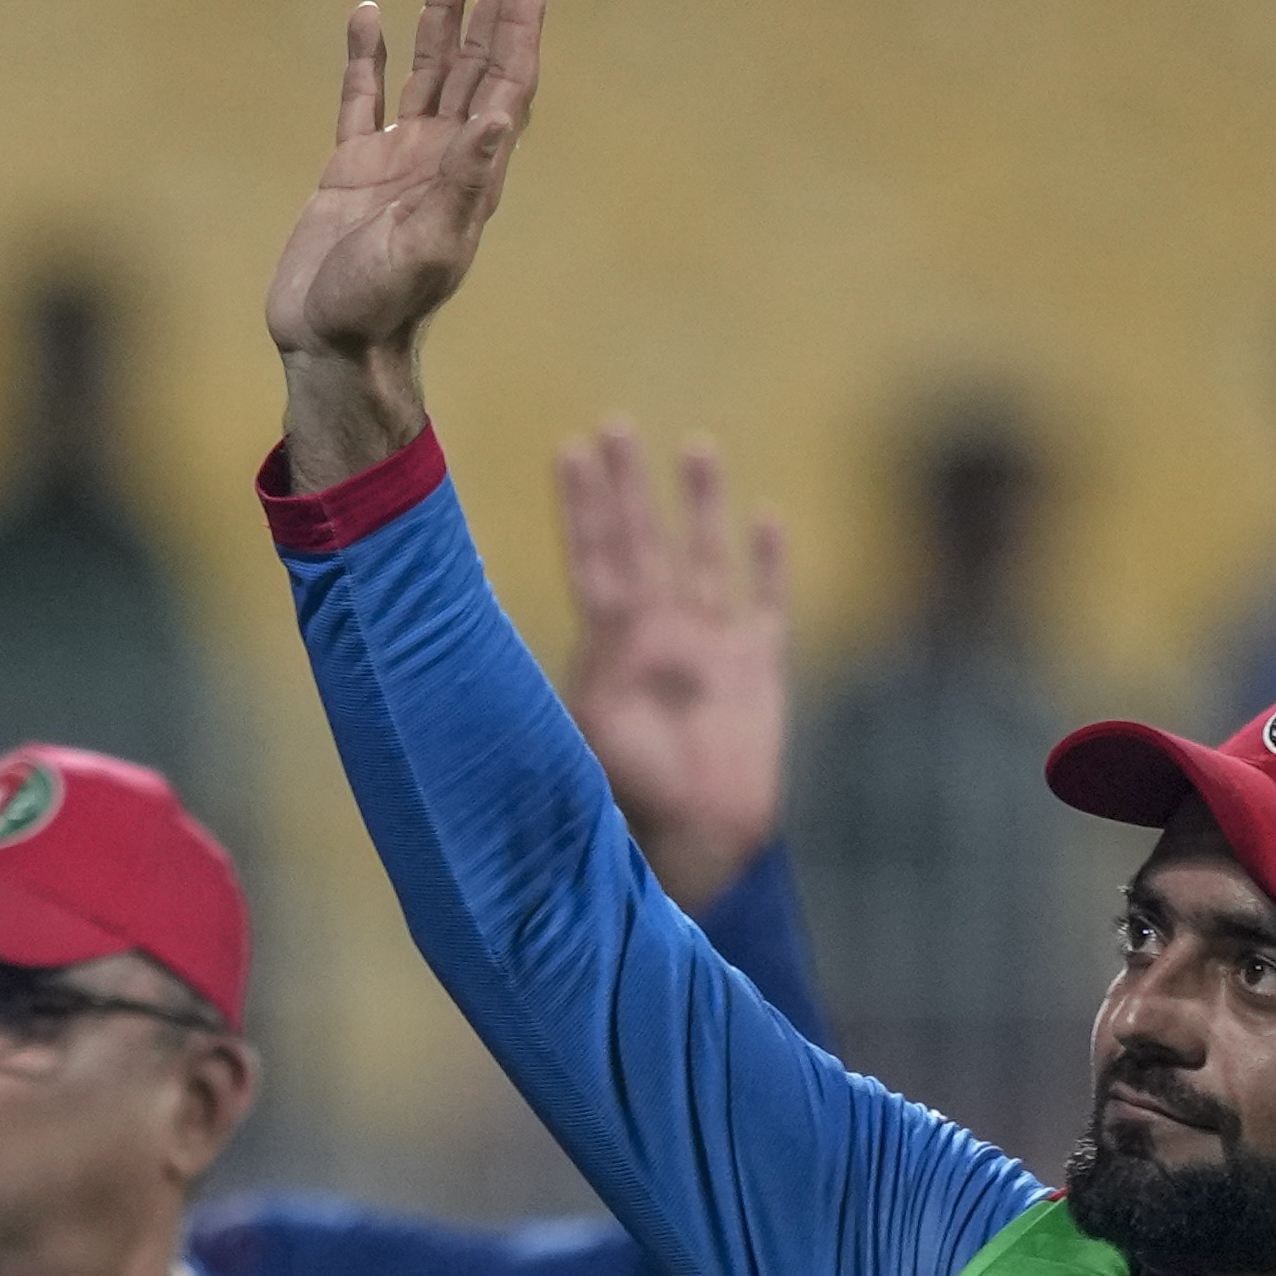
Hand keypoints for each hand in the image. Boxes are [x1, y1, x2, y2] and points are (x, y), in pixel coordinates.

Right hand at [266, 0, 549, 480]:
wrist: (329, 351)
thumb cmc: (379, 308)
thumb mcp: (426, 245)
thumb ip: (462, 181)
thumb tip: (500, 115)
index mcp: (472, 172)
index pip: (507, 80)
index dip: (520, 24)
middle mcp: (443, 157)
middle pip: (476, 62)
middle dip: (490, 3)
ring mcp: (396, 162)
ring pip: (426, 71)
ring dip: (440, 15)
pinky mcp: (350, 172)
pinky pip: (363, 99)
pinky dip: (367, 57)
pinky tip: (369, 15)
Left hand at [557, 420, 790, 907]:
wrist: (697, 849)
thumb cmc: (630, 810)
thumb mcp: (582, 749)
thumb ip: (561, 702)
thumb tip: (506, 683)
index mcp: (610, 650)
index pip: (594, 559)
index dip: (582, 506)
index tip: (568, 449)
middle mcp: (656, 638)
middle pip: (641, 542)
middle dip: (627, 486)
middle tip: (614, 425)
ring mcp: (708, 648)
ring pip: (703, 557)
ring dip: (699, 505)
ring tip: (693, 445)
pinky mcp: (758, 671)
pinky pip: (766, 603)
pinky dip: (768, 562)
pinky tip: (766, 518)